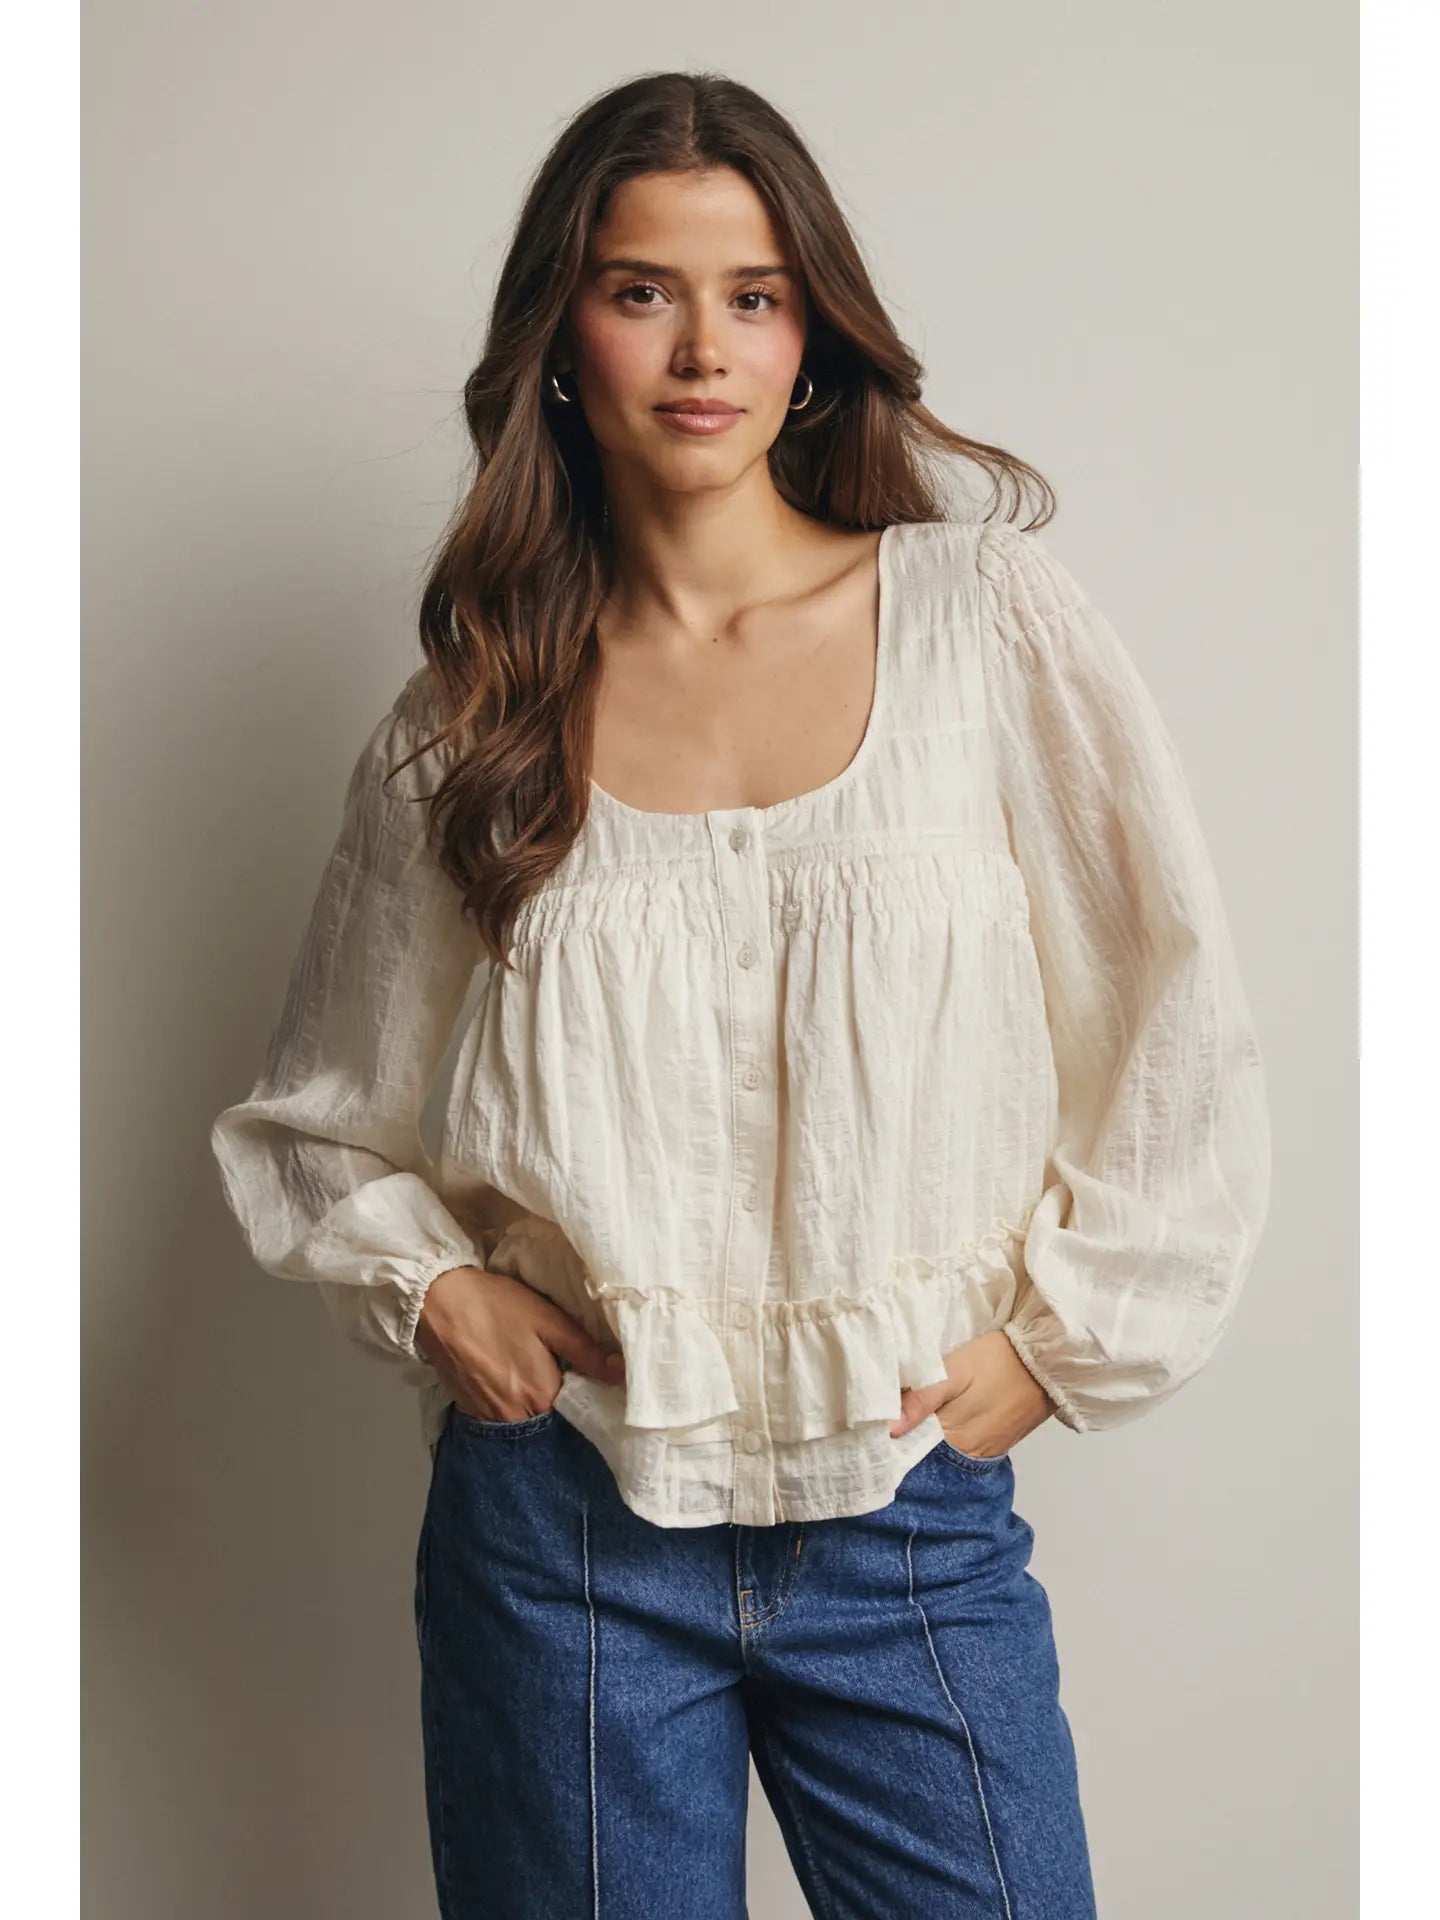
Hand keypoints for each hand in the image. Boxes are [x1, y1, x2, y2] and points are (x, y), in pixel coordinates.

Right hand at [414, 1264, 626, 1420]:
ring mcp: (488, 1417)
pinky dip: (509, 1403)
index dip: (586, 1396)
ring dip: (533, 1404)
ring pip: (523, 1421)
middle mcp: (514, 1417)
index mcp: (540, 1396)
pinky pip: (499, 1417)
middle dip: (559, 1403)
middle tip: (559, 1372)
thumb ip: (586, 1352)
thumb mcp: (549, 1320)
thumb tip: (621, 1373)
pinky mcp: (468, 1409)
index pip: (577, 1412)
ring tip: (532, 1373)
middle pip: (549, 1420)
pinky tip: (509, 1376)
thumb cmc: (495, 1305)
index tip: (590, 1381)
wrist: (437, 1301)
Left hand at [888, 1328, 1054, 1455]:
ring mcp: (982, 1452)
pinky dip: (944, 1433)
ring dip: (923, 1434)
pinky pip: (959, 1446)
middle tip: (885, 1409)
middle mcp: (967, 1457)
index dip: (887, 1435)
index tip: (871, 1419)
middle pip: (923, 1452)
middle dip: (904, 1435)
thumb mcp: (954, 1371)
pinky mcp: (994, 1444)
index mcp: (953, 1441)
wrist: (1047, 1361)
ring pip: (940, 1450)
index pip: (908, 1450)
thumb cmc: (998, 1362)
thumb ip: (922, 1400)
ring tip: (906, 1410)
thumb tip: (887, 1430)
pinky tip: (935, 1415)